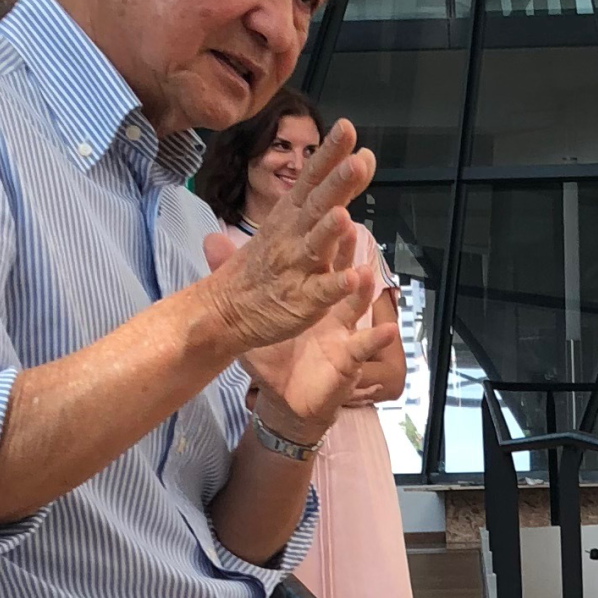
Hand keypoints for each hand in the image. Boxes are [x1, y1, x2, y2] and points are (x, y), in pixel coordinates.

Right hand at [200, 118, 377, 353]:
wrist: (223, 311)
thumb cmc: (262, 265)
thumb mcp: (287, 224)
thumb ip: (322, 197)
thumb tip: (353, 163)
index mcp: (289, 216)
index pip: (311, 178)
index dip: (329, 154)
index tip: (348, 129)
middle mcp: (292, 236)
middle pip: (317, 205)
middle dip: (336, 183)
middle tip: (356, 162)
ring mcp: (295, 268)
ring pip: (316, 245)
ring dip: (330, 230)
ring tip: (344, 214)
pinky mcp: (300, 301)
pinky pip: (321, 291)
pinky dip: (337, 284)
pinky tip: (355, 276)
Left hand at [208, 227, 399, 436]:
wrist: (289, 400)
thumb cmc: (276, 354)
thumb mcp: (251, 313)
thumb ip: (234, 276)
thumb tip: (211, 239)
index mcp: (310, 287)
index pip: (318, 250)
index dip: (321, 224)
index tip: (322, 197)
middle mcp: (332, 303)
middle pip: (342, 268)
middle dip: (347, 247)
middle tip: (347, 220)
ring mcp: (343, 329)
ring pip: (356, 304)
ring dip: (361, 288)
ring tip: (364, 272)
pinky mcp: (348, 359)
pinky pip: (363, 348)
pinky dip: (375, 339)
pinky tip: (386, 330)